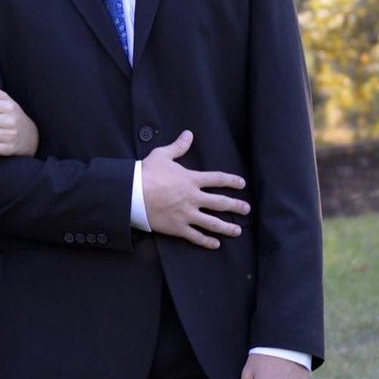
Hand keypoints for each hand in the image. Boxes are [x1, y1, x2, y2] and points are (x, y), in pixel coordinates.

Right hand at [141, 130, 249, 247]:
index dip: (231, 181)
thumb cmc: (146, 173)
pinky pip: (195, 236)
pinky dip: (206, 241)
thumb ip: (178, 146)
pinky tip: (216, 244)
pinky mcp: (177, 227)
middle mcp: (193, 198)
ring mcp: (187, 214)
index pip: (218, 179)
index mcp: (192, 180)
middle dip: (236, 206)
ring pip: (212, 223)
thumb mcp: (162, 155)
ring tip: (237, 230)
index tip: (242, 184)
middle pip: (221, 203)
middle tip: (247, 209)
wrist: (132, 194)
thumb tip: (188, 134)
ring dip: (227, 227)